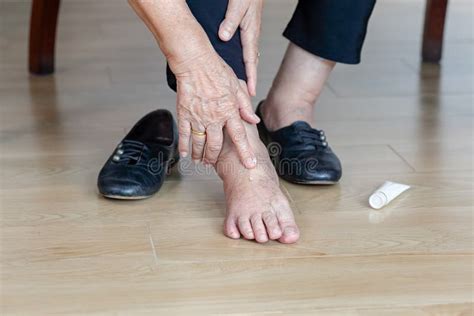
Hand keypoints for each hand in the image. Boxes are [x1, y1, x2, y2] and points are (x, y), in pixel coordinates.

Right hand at [174, 51, 259, 167]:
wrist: (195, 62)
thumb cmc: (216, 70)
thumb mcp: (237, 86)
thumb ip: (245, 106)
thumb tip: (254, 120)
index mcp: (229, 111)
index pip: (239, 137)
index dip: (245, 153)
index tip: (250, 165)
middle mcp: (214, 117)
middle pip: (215, 145)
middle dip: (213, 158)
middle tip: (212, 164)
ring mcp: (198, 117)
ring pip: (199, 143)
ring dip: (199, 155)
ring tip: (200, 161)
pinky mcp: (184, 114)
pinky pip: (184, 134)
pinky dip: (184, 146)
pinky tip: (185, 154)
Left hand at [219, 0, 262, 96]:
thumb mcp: (237, 5)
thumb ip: (231, 21)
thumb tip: (224, 37)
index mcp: (250, 32)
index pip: (250, 60)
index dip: (251, 77)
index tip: (250, 92)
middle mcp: (251, 35)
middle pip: (251, 62)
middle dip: (250, 79)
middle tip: (247, 96)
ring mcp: (249, 32)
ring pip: (248, 56)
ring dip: (247, 71)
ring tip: (243, 85)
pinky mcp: (245, 28)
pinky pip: (244, 48)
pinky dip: (243, 59)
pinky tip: (236, 63)